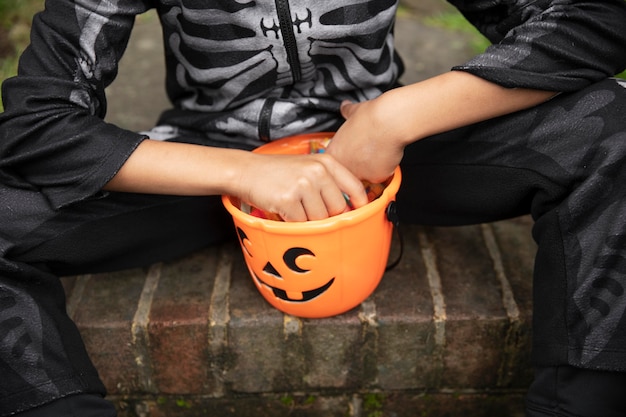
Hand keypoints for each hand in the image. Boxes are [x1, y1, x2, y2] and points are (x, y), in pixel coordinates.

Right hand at [237, 152, 368, 221]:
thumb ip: (330, 181)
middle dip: (327, 215)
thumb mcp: (308, 166)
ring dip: (309, 220)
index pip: (355, 187)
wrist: (247, 171)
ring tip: (296, 207)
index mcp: (326, 162)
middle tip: (311, 210)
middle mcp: (317, 171)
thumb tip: (352, 206)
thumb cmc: (279, 172)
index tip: (359, 214)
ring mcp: (302, 185)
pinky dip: (294, 223)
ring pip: (320, 219)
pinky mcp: (288, 200)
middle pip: (338, 208)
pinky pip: (301, 223)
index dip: (360, 204)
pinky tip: (285, 210)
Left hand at [326, 99, 405, 182]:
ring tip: (376, 150)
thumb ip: (346, 112)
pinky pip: (379, 175)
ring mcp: (360, 174)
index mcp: (334, 153)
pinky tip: (385, 154)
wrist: (389, 122)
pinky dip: (383, 167)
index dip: (345, 155)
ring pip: (364, 174)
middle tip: (365, 150)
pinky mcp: (377, 177)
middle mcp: (344, 167)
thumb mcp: (352, 112)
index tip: (352, 149)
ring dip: (369, 166)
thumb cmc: (371, 117)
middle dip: (356, 163)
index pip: (333, 163)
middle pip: (348, 171)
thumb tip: (345, 107)